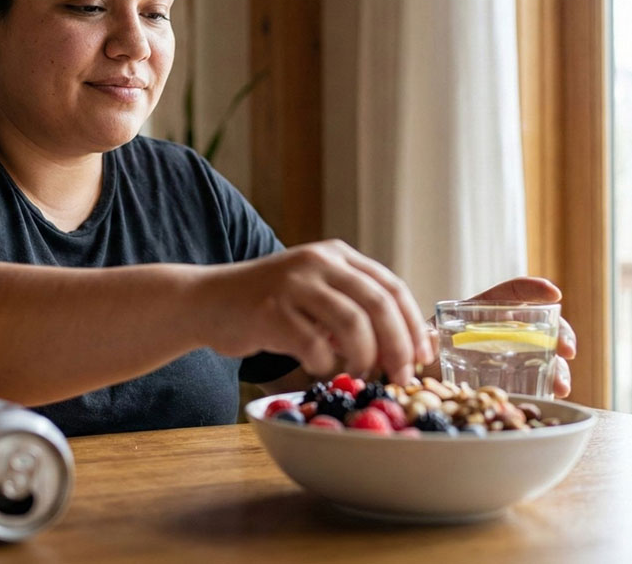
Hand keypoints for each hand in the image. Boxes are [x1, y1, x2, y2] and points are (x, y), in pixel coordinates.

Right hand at [204, 240, 430, 383]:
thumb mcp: (316, 294)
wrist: (207, 300)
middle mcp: (318, 262)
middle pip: (378, 304)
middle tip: (401, 377)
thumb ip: (355, 311)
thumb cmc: (268, 305)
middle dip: (397, 346)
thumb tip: (410, 346)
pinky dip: (322, 363)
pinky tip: (315, 367)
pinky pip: (313, 344)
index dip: (413, 325)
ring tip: (357, 375)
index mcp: (337, 255)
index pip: (391, 287)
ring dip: (363, 359)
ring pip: (352, 324)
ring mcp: (293, 284)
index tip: (423, 356)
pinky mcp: (270, 310)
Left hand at [426, 276, 576, 397]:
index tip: (554, 294)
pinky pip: (539, 378)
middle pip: (540, 324)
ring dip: (560, 368)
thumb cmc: (422, 350)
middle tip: (567, 350)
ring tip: (562, 386)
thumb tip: (431, 337)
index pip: (512, 292)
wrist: (421, 379)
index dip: (534, 289)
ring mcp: (512, 354)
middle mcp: (503, 329)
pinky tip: (556, 395)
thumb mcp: (423, 341)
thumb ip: (427, 337)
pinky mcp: (515, 378)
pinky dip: (550, 386)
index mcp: (483, 310)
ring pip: (545, 354)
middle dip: (560, 333)